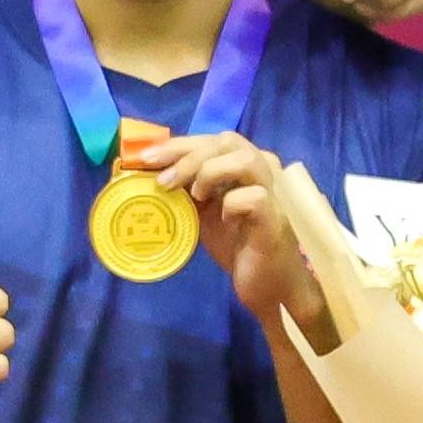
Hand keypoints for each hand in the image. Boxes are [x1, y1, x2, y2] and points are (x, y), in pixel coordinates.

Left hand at [161, 132, 322, 326]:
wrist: (265, 282)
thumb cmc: (235, 243)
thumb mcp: (204, 210)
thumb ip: (186, 189)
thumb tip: (149, 172)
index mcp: (244, 164)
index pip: (212, 140)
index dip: (178, 144)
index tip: (146, 158)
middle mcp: (263, 171)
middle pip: (228, 141)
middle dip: (188, 156)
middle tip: (163, 181)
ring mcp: (273, 193)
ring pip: (246, 160)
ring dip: (211, 173)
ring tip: (196, 197)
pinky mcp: (276, 218)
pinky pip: (255, 197)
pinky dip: (232, 203)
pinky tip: (225, 220)